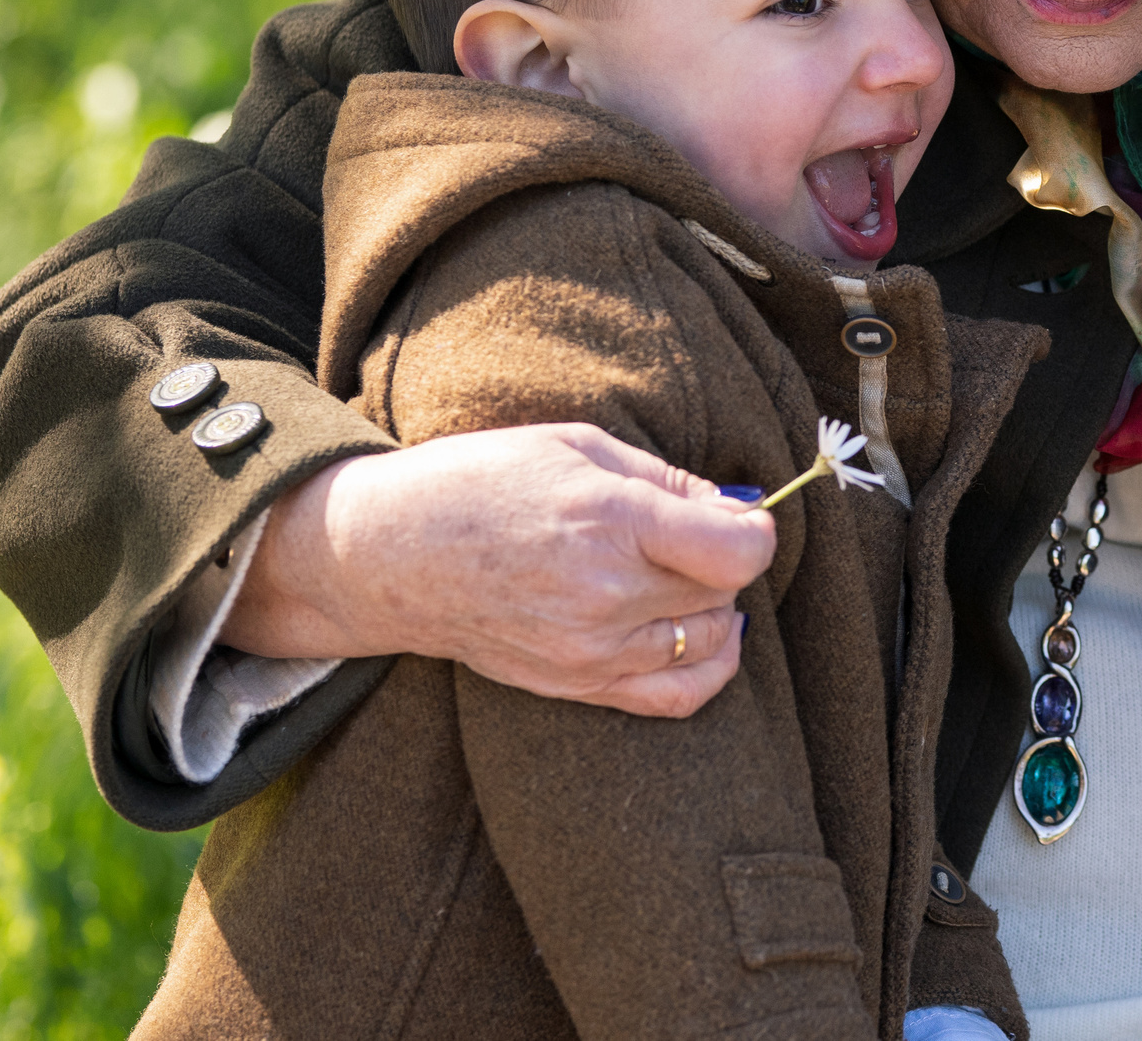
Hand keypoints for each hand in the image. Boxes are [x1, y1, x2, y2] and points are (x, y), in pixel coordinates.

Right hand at [224, 423, 776, 717]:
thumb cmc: (478, 482)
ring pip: (709, 642)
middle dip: (723, 559)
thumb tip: (737, 508)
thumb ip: (667, 479)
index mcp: (610, 520)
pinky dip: (707, 667)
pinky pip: (675, 697)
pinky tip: (698, 633)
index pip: (739, 552)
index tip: (739, 514)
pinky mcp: (575, 686)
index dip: (756, 529)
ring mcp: (591, 651)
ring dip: (714, 608)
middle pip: (724, 592)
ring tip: (682, 576)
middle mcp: (606, 594)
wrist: (385, 555)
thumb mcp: (577, 445)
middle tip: (691, 534)